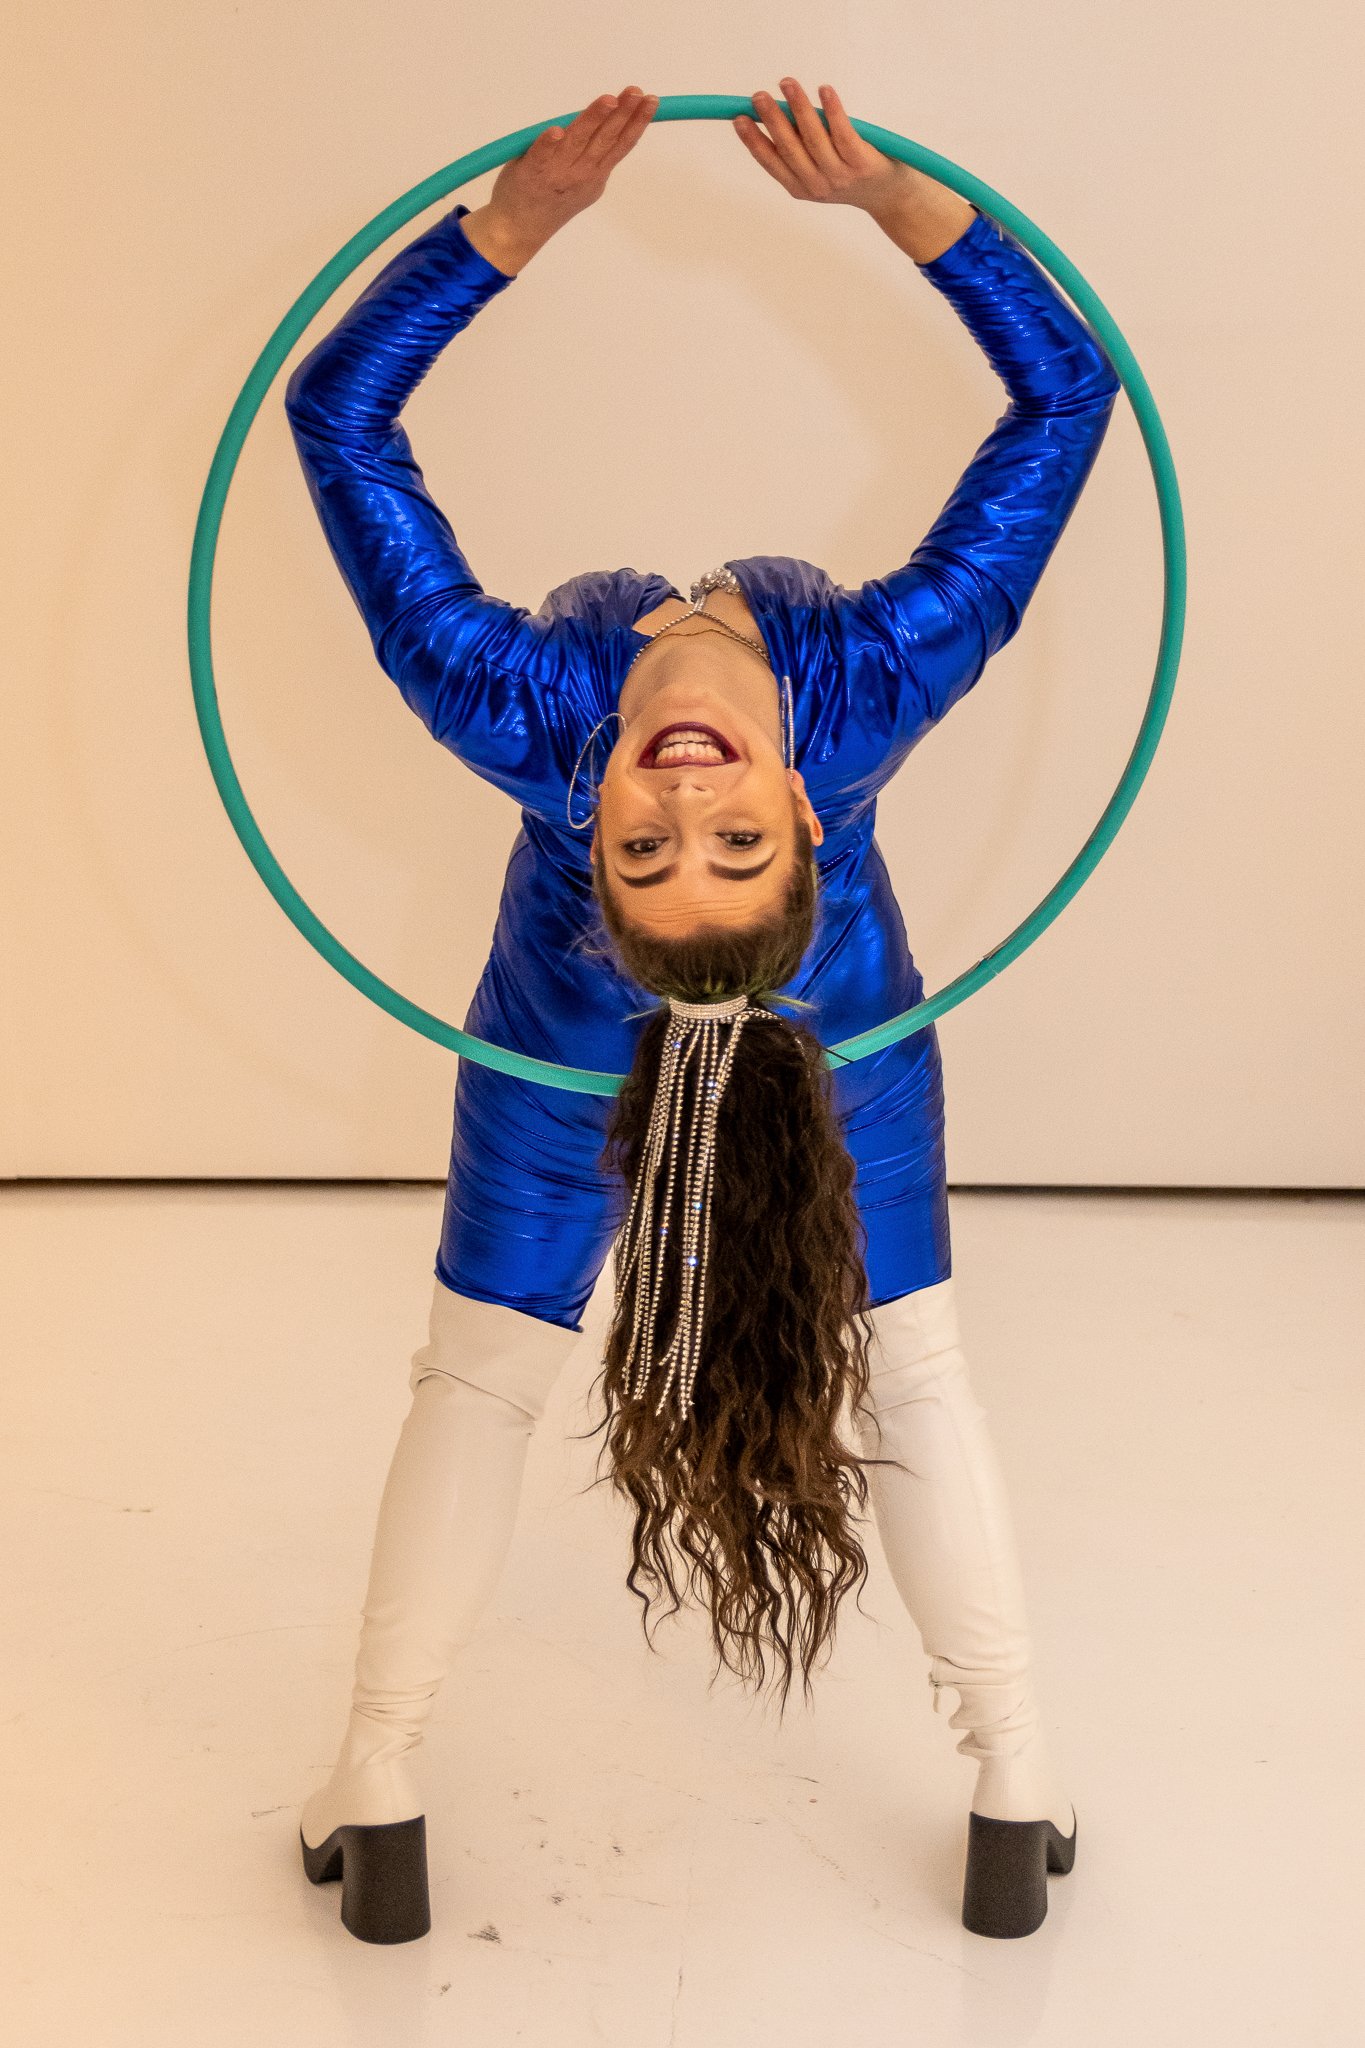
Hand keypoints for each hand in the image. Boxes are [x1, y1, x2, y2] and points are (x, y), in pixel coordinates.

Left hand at [478, 87, 657, 260]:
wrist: (521, 228)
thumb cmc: (552, 198)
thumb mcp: (584, 180)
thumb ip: (595, 154)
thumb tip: (611, 117)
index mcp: (595, 172)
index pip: (621, 144)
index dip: (637, 122)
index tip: (649, 100)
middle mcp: (580, 172)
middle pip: (605, 139)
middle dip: (623, 115)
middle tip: (636, 93)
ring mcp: (556, 172)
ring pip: (578, 141)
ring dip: (593, 119)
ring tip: (609, 101)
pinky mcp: (530, 171)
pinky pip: (540, 156)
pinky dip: (547, 144)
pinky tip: (556, 131)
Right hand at [734, 79, 913, 217]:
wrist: (890, 196)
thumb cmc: (850, 175)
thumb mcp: (819, 170)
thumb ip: (799, 148)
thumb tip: (775, 113)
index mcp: (800, 187)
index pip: (771, 162)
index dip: (753, 141)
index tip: (739, 118)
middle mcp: (818, 185)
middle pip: (790, 148)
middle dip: (772, 120)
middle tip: (759, 96)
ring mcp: (840, 175)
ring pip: (814, 138)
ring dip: (799, 108)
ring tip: (787, 83)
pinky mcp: (861, 163)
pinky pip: (843, 133)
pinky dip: (833, 110)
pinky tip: (824, 90)